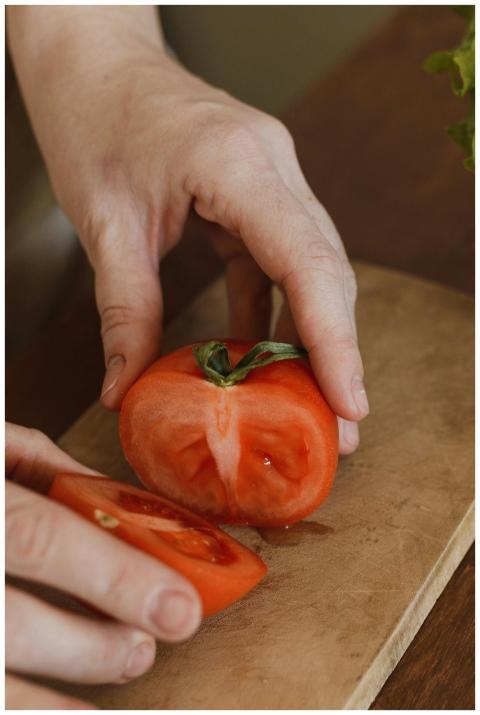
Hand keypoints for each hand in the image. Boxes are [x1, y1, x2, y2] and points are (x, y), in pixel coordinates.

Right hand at [5, 423, 201, 708]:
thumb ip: (43, 466)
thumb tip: (118, 504)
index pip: (39, 536)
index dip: (114, 576)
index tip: (179, 608)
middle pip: (11, 622)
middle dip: (90, 648)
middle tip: (143, 651)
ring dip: (49, 704)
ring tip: (106, 694)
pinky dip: (19, 707)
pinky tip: (53, 712)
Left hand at [8, 7, 367, 453]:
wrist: (96, 66)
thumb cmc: (95, 123)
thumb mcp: (104, 224)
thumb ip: (124, 311)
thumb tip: (124, 390)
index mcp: (239, 165)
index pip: (308, 262)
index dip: (335, 339)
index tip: (349, 402)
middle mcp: (273, 167)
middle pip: (326, 270)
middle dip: (336, 352)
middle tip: (341, 426)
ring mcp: (272, 176)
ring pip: (314, 266)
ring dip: (314, 335)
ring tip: (313, 402)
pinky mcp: (257, 192)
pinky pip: (279, 259)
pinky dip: (276, 307)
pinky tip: (264, 350)